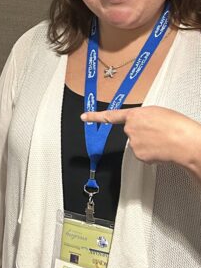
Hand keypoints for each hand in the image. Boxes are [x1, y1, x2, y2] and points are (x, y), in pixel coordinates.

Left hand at [81, 106, 200, 176]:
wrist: (184, 141)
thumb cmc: (176, 125)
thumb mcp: (157, 112)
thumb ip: (143, 117)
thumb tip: (141, 123)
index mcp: (134, 114)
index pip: (110, 115)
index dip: (95, 116)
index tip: (84, 117)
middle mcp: (130, 128)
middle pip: (131, 132)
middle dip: (141, 134)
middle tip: (157, 133)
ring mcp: (133, 143)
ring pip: (138, 144)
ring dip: (148, 144)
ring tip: (162, 140)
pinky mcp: (139, 155)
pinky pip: (143, 154)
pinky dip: (151, 154)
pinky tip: (161, 149)